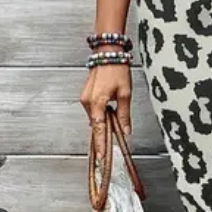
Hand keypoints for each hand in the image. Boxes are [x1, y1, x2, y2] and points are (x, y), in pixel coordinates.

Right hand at [80, 49, 132, 163]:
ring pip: (96, 118)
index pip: (99, 130)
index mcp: (97, 103)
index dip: (101, 145)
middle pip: (97, 125)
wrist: (107, 53)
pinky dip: (102, 114)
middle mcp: (87, 102)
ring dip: (105, 121)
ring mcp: (85, 99)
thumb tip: (125, 132)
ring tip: (116, 116)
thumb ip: (124, 115)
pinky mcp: (86, 96)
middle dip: (106, 133)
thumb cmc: (116, 69)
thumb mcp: (125, 94)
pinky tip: (110, 110)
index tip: (102, 158)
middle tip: (115, 139)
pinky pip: (94, 110)